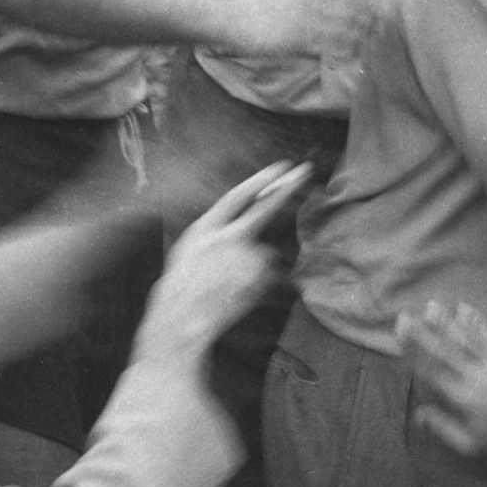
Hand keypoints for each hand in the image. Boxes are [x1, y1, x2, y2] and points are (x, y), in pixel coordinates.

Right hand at [139, 160, 313, 357]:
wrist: (181, 320)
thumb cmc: (181, 285)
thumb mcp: (189, 248)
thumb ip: (216, 232)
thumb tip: (239, 222)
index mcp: (205, 228)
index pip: (239, 196)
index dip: (261, 180)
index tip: (282, 166)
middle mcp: (227, 238)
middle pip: (264, 207)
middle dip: (286, 187)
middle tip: (305, 171)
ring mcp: (244, 260)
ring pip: (262, 251)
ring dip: (252, 262)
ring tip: (226, 282)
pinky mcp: (256, 280)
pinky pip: (264, 275)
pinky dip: (256, 280)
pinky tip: (236, 291)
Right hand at [212, 0, 372, 60]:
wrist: (230, 16)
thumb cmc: (258, 3)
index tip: (380, 4)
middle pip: (350, 4)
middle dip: (369, 16)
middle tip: (381, 27)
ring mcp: (302, 15)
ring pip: (343, 25)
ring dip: (359, 36)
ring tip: (370, 43)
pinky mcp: (296, 37)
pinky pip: (327, 45)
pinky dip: (342, 51)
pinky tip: (351, 57)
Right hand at [397, 297, 486, 471]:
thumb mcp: (471, 445)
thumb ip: (443, 428)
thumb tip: (417, 414)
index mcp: (463, 398)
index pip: (431, 370)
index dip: (413, 352)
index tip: (400, 338)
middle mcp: (476, 377)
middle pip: (443, 350)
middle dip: (422, 333)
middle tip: (404, 317)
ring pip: (466, 338)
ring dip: (446, 322)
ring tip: (430, 306)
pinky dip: (476, 321)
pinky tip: (463, 308)